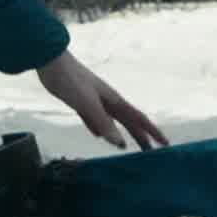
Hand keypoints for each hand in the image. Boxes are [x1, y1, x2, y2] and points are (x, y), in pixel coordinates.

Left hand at [36, 50, 167, 148]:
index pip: (138, 119)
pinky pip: (95, 120)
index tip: (165, 144)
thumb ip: (103, 123)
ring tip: (128, 147)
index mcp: (114, 100)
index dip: (153, 132)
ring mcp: (94, 101)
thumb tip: (121, 144)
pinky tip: (98, 135)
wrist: (51, 63)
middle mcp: (108, 101)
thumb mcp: (87, 104)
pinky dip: (100, 129)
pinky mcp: (81, 103)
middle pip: (128, 122)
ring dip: (123, 134)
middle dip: (141, 137)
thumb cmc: (70, 81)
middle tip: (151, 154)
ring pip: (113, 122)